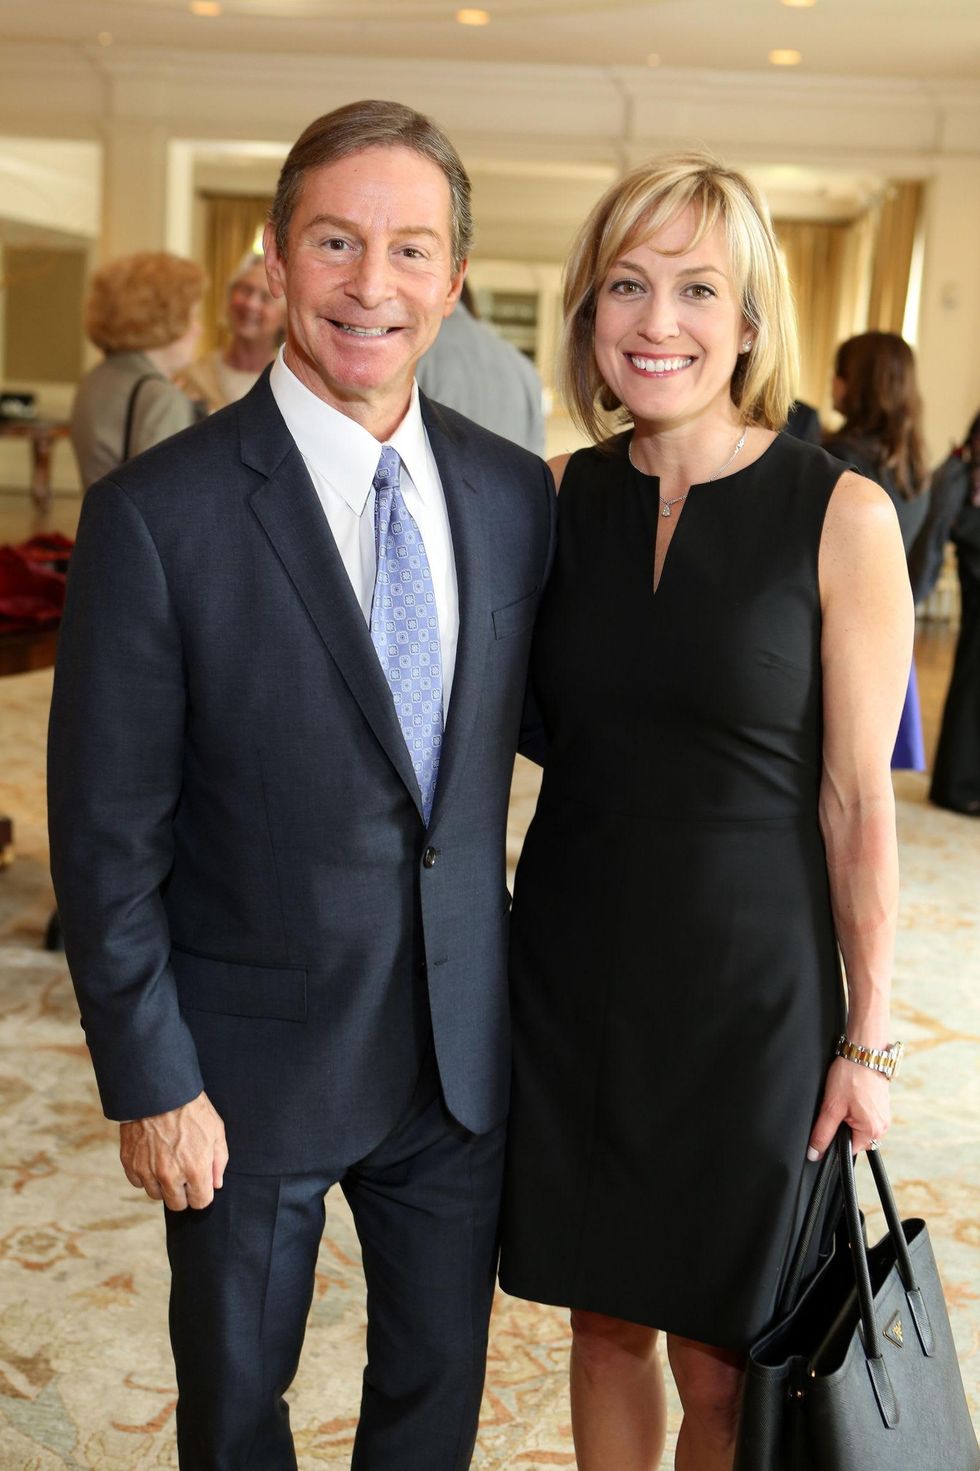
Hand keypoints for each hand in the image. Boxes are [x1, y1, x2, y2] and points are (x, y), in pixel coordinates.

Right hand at [120, 1091, 227, 1210]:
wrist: (158, 1091)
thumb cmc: (191, 1109)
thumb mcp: (216, 1130)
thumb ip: (218, 1161)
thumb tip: (216, 1184)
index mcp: (195, 1169)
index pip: (200, 1203)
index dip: (202, 1194)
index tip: (200, 1184)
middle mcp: (170, 1176)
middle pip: (177, 1204)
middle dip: (183, 1193)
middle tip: (184, 1173)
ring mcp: (147, 1171)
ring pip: (156, 1194)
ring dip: (162, 1184)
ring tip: (167, 1162)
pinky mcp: (130, 1163)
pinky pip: (138, 1182)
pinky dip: (145, 1174)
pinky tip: (152, 1157)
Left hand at [806, 1058, 890, 1160]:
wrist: (864, 1052)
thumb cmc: (851, 1076)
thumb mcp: (831, 1107)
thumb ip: (823, 1133)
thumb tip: (815, 1153)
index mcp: (872, 1131)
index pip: (849, 1149)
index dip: (836, 1138)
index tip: (832, 1121)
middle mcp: (882, 1127)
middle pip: (855, 1138)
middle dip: (843, 1126)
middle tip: (839, 1106)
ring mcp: (884, 1116)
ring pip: (859, 1126)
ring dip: (849, 1116)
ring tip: (846, 1098)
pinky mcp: (882, 1106)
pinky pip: (865, 1115)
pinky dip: (856, 1108)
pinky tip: (852, 1095)